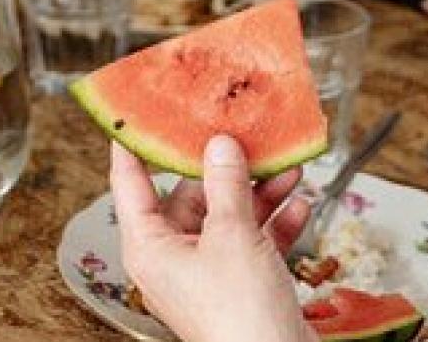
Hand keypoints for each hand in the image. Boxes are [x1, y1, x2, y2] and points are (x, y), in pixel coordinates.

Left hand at [110, 139, 313, 341]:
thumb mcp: (232, 235)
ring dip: (259, 192)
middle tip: (243, 135)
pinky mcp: (239, 284)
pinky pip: (253, 243)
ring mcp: (206, 272)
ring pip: (228, 217)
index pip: (130, 183)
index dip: (133, 144)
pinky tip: (298, 203)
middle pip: (191, 196)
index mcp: (148, 246)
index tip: (137, 111)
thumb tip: (219, 146)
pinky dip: (275, 223)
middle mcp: (172, 258)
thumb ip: (226, 184)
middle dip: (224, 168)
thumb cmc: (239, 316)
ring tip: (286, 166)